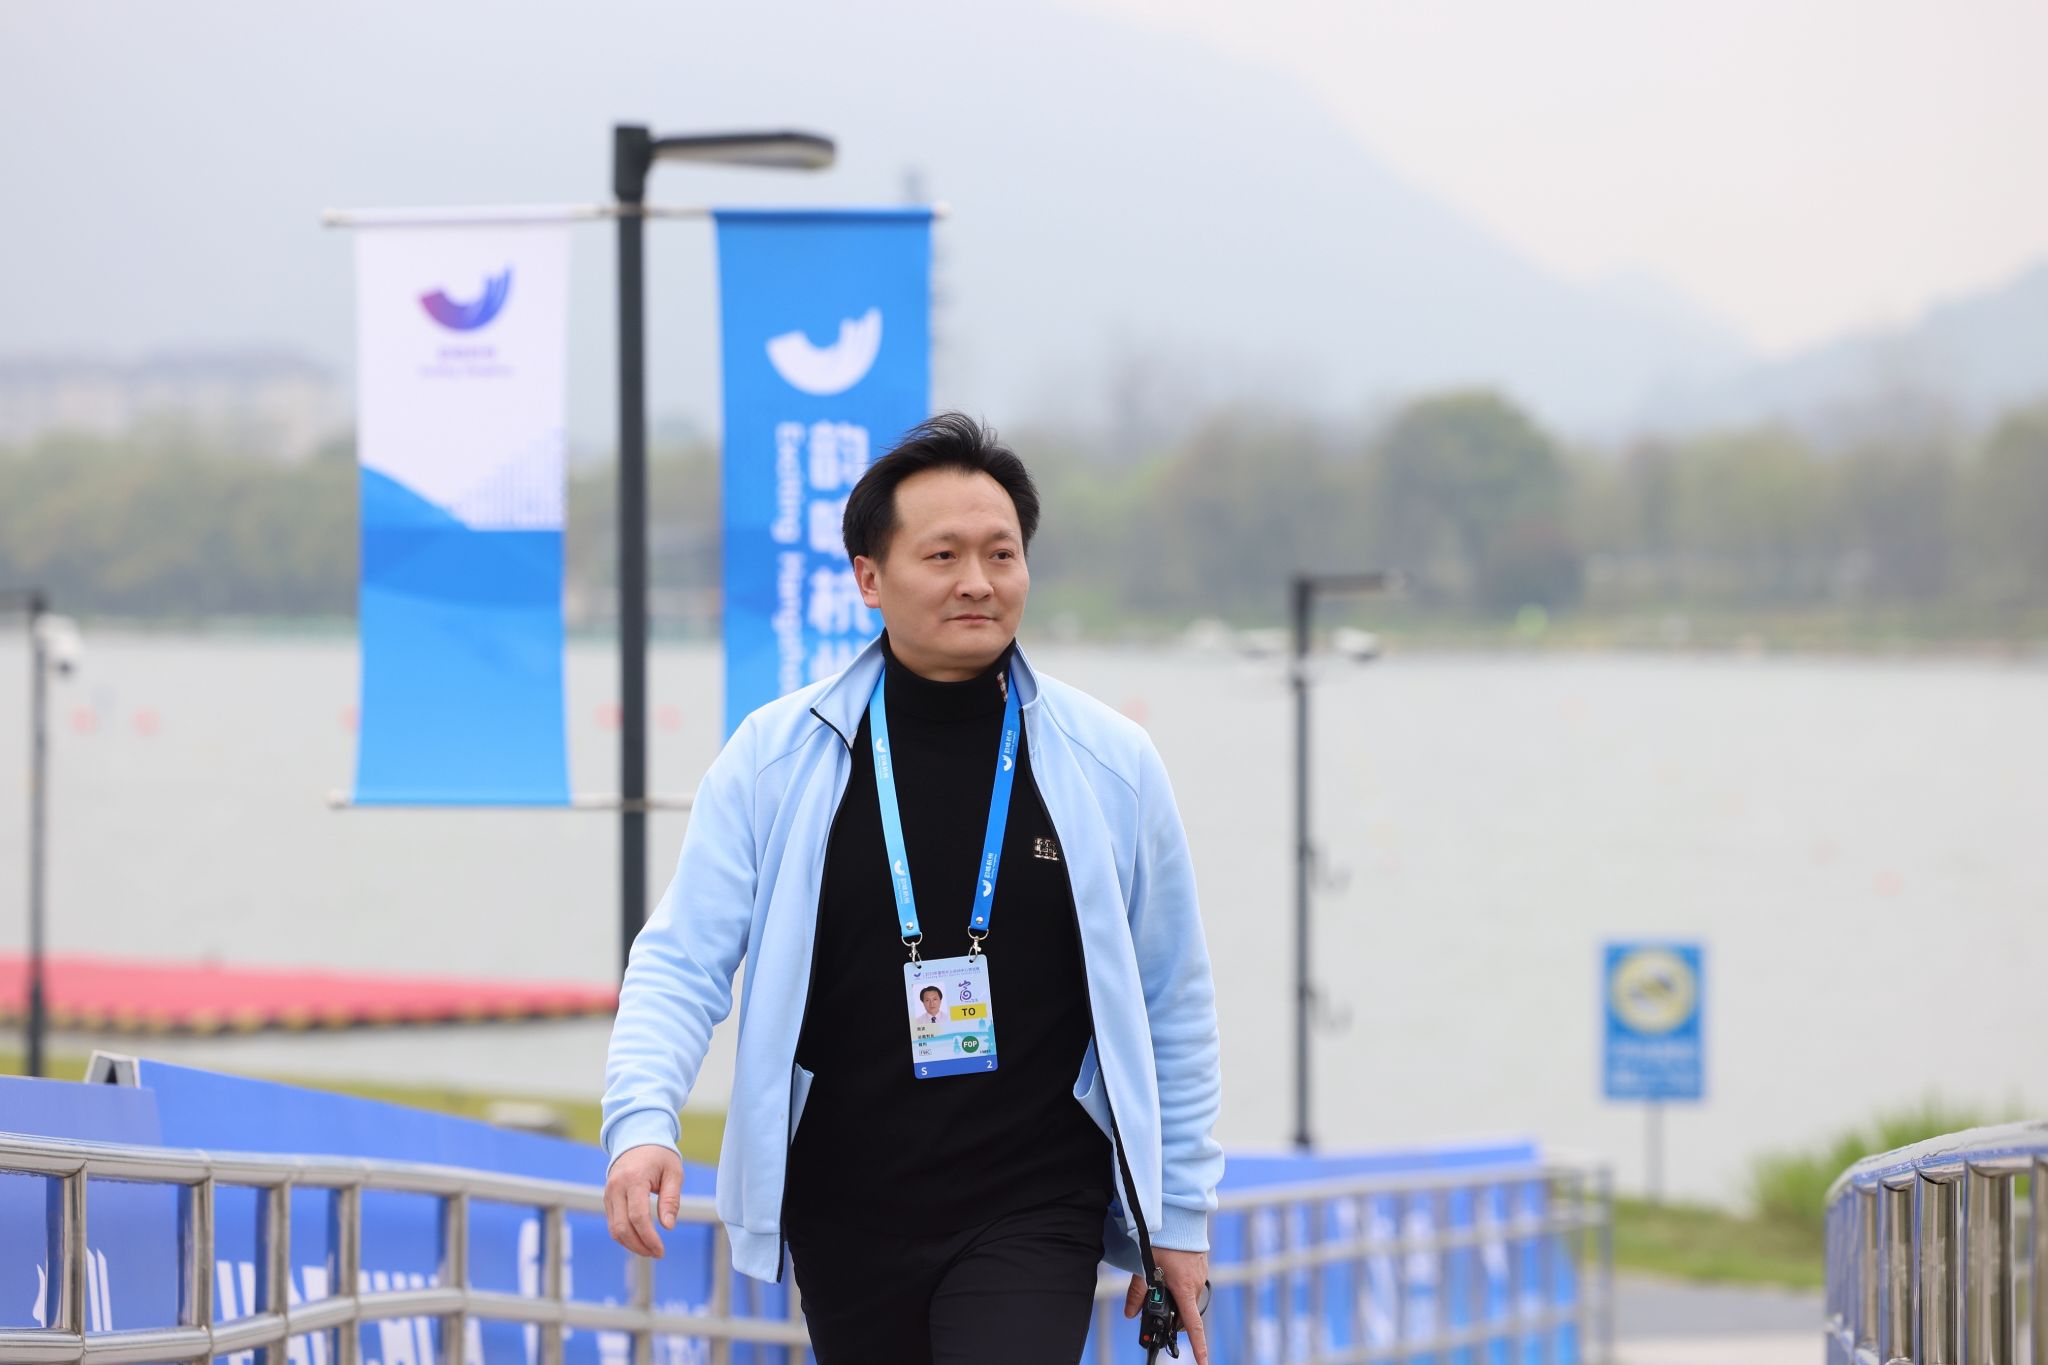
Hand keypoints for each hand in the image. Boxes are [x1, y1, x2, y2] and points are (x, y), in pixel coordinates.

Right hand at [604, 1144, 682, 1257]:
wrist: (636, 1138)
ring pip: (614, 1229)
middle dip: (639, 1246)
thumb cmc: (659, 1155)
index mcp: (634, 1179)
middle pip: (622, 1228)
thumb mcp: (673, 1172)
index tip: (661, 1250)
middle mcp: (616, 1187)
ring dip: (631, 1244)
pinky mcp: (607, 1198)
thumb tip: (668, 1227)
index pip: (638, 1216)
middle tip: (657, 1253)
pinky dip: (625, 1235)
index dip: (649, 1237)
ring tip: (650, 1250)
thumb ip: (671, 1199)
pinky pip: (613, 1223)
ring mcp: (608, 1193)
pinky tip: (640, 1240)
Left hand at [1123, 1247, 1209, 1364]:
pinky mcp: (1201, 1267)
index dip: (1199, 1347)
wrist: (1180, 1216)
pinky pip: (1191, 1285)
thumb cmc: (1164, 1239)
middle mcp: (1197, 1284)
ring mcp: (1201, 1275)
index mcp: (1185, 1288)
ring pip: (1188, 1299)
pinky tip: (1169, 1273)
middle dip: (1173, 1317)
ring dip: (1175, 1299)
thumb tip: (1130, 1314)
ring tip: (1160, 1282)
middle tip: (1155, 1308)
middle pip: (1186, 1313)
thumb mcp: (1145, 1265)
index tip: (1203, 1363)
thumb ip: (1137, 1291)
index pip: (1193, 1325)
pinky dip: (1180, 1286)